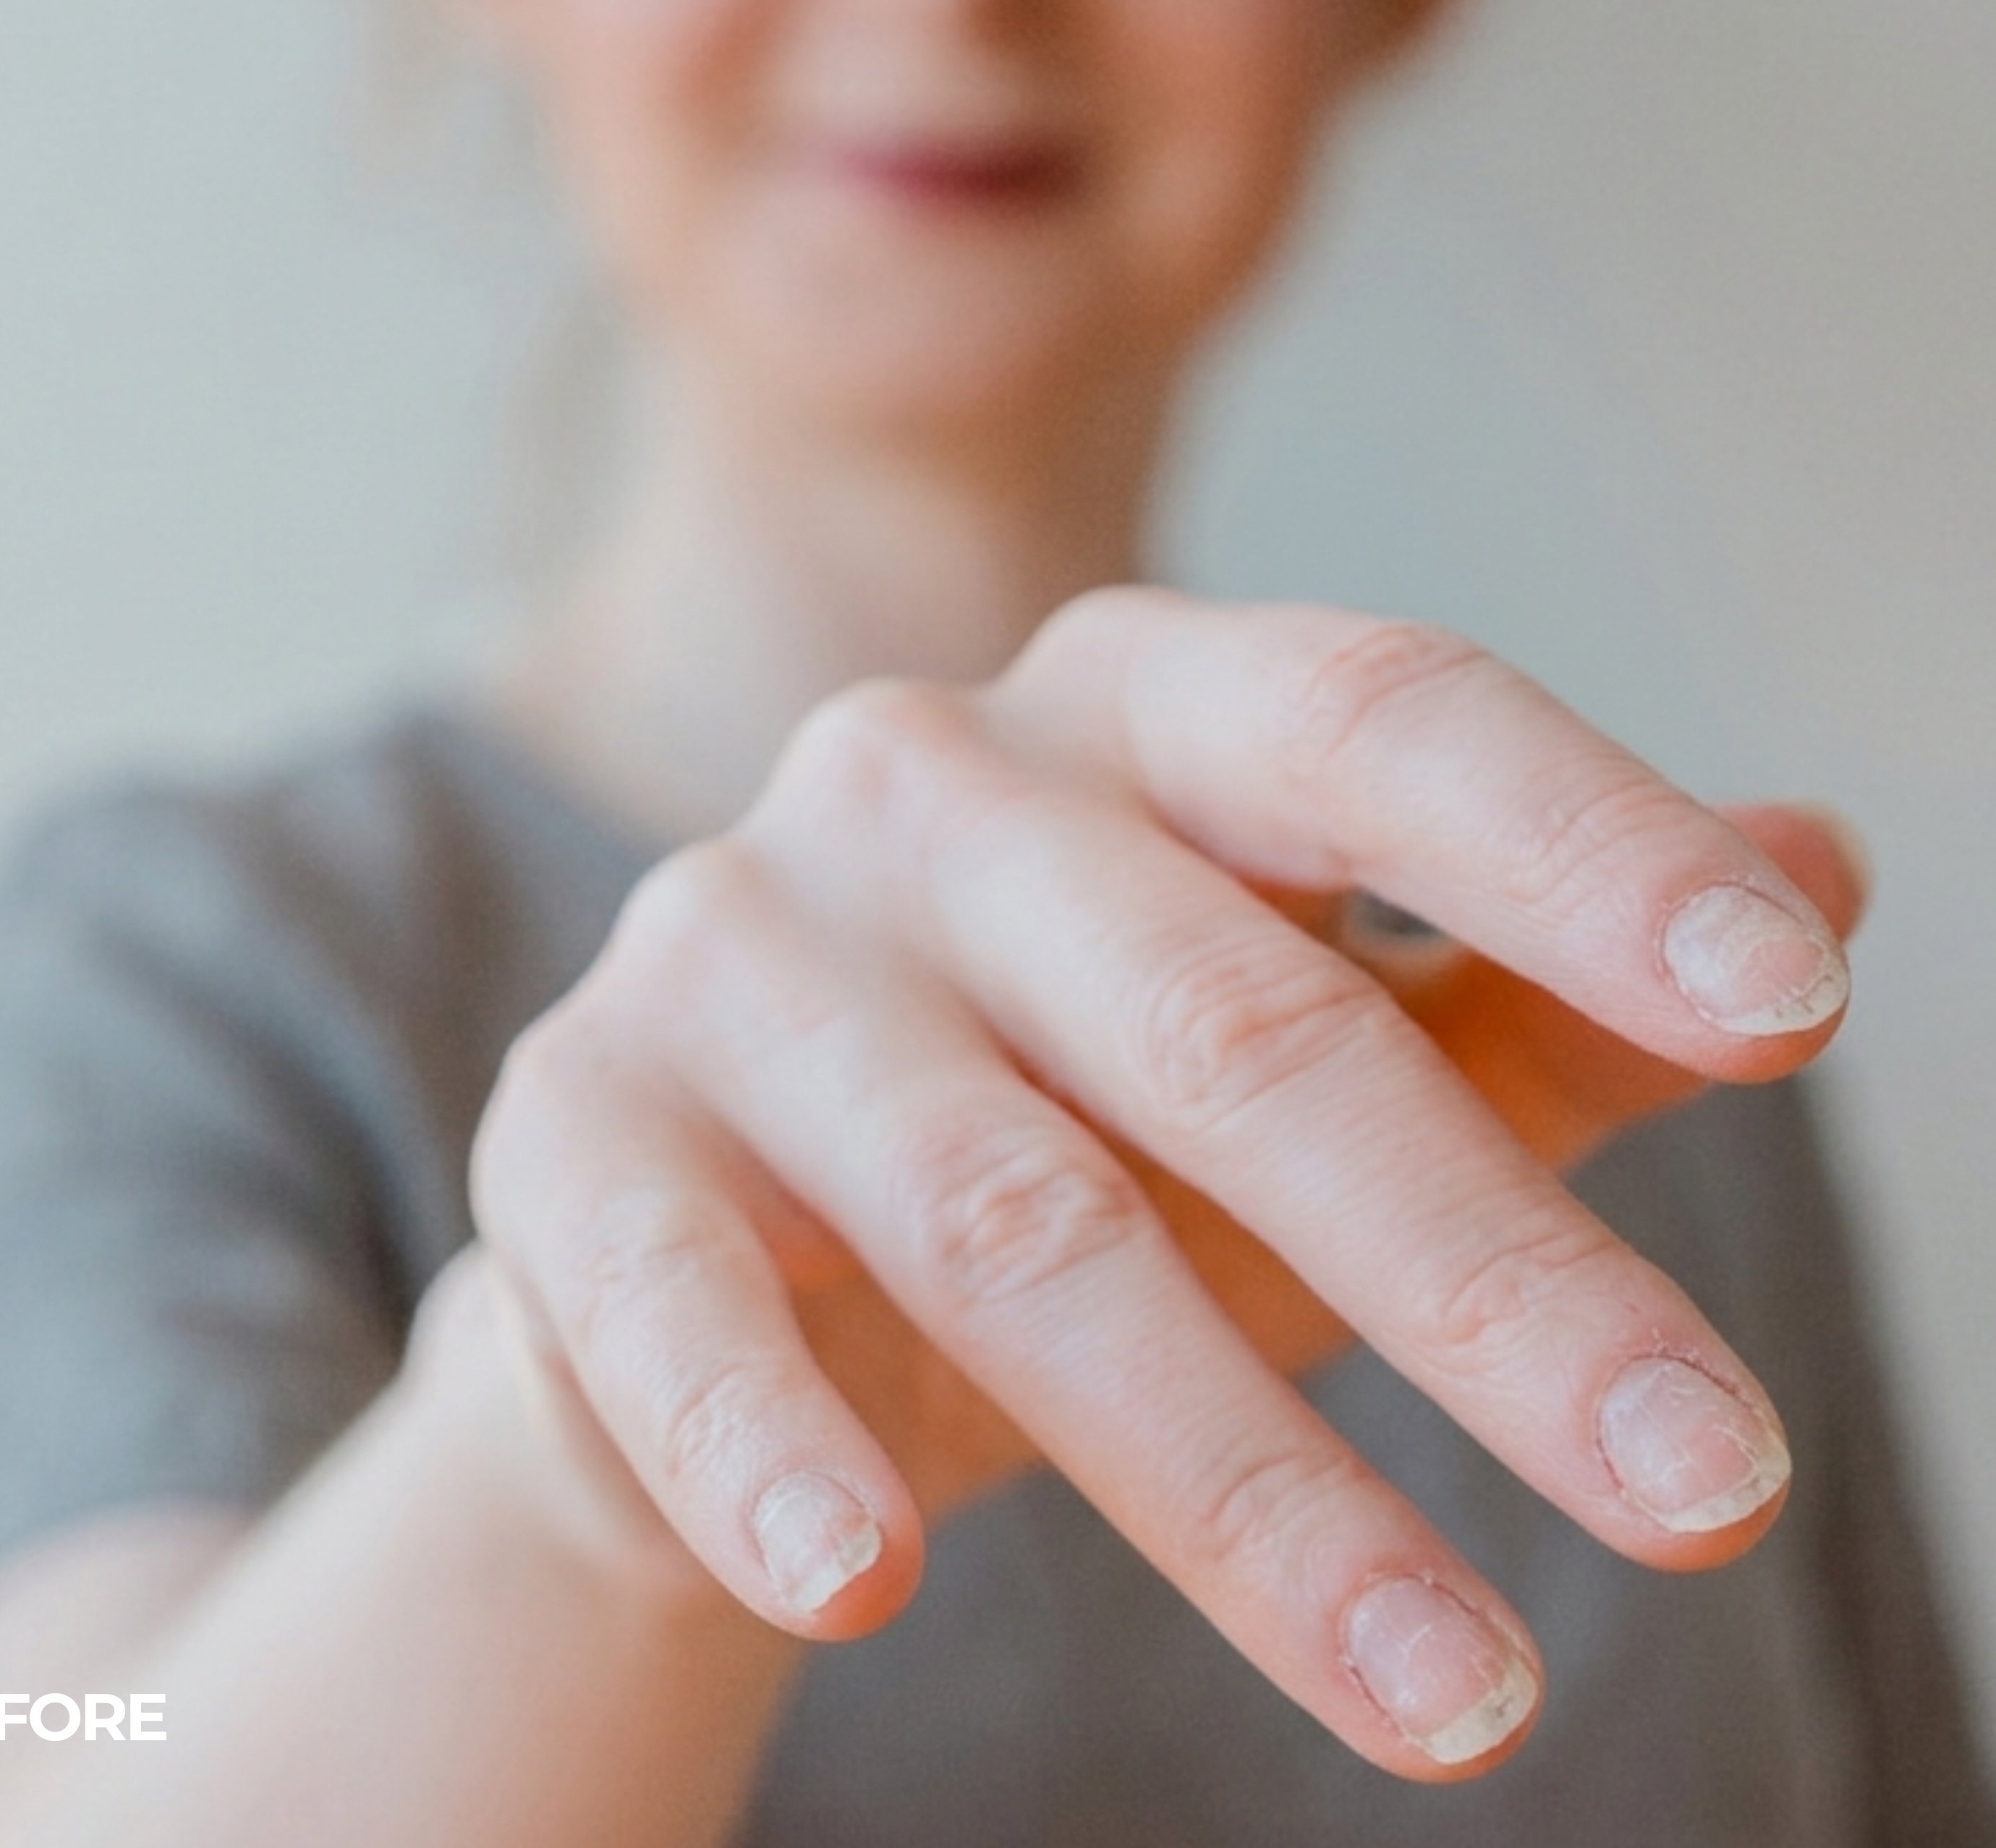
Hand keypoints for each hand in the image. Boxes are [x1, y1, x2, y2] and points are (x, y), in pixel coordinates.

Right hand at [469, 591, 1865, 1779]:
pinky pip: (671, 1293)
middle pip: (1224, 1017)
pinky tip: (861, 1581)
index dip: (1583, 849)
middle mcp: (918, 782)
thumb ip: (1532, 976)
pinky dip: (765, 1439)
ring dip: (1238, 1478)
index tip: (1797, 1007)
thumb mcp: (1308, 1035)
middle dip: (1480, 1267)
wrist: (727, 1220)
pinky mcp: (575, 1129)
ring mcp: (729, 944)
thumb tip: (1823, 861)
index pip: (1372, 720)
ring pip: (1008, 1214)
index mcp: (1126, 705)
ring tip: (1462, 1693)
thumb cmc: (1078, 1119)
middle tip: (1711, 1482)